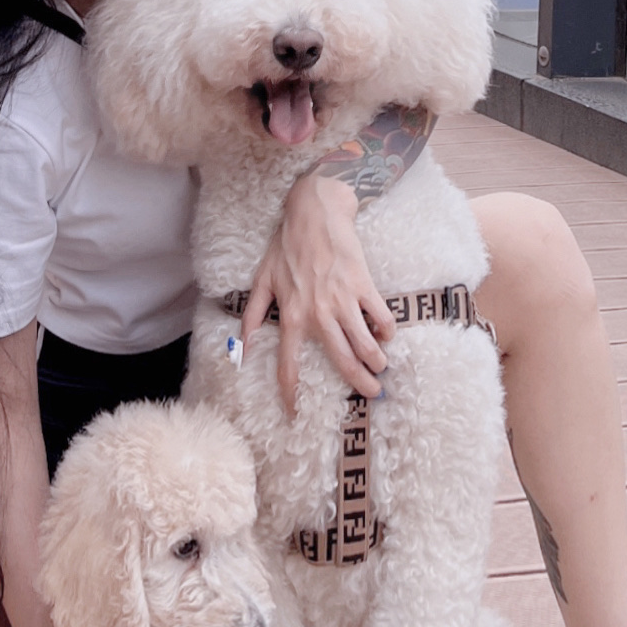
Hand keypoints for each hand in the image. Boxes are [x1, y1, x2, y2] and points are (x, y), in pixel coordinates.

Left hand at [241, 174, 395, 413]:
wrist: (314, 211)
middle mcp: (318, 313)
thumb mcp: (261, 280)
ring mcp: (343, 299)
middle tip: (372, 394)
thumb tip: (240, 350)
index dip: (291, 394)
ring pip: (365, 343)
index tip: (295, 415)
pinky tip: (387, 333)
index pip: (289, 365)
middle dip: (359, 382)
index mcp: (291, 316)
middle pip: (342, 360)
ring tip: (381, 368)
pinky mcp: (363, 284)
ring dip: (376, 361)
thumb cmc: (286, 245)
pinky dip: (387, 329)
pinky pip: (381, 316)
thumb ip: (251, 317)